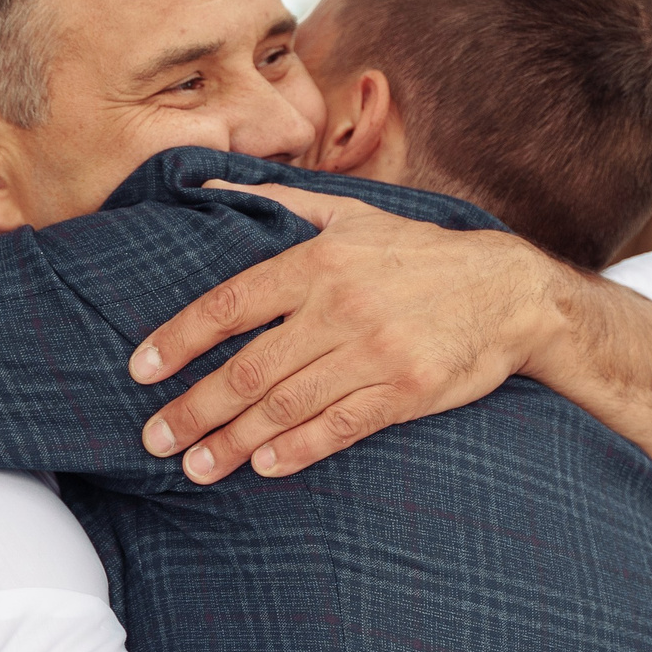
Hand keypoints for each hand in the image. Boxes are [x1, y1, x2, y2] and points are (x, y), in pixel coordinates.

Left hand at [129, 182, 562, 483]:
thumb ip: (275, 202)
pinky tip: (263, 467)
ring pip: (285, 405)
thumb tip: (201, 184)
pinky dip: (296, 450)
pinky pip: (338, 427)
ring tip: (196, 467)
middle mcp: (340, 306)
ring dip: (233, 442)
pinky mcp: (405, 391)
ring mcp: (373, 352)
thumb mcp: (352, 213)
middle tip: (153, 440)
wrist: (510, 291)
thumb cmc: (420, 255)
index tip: (141, 371)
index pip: (229, 305)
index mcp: (318, 261)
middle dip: (193, 409)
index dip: (179, 340)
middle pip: (248, 368)